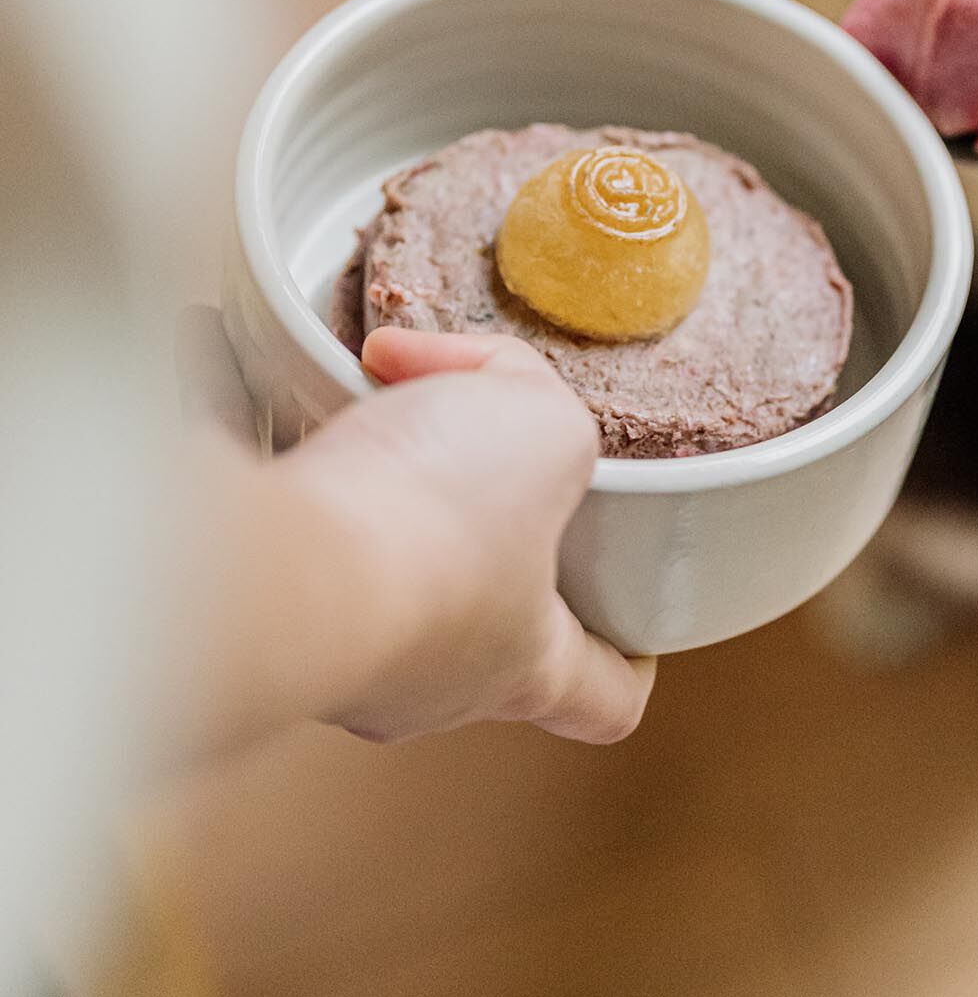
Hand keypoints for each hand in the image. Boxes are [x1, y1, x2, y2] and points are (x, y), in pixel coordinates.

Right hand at [174, 314, 654, 752]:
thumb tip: (481, 386)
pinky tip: (283, 381)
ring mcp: (336, 649)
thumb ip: (540, 405)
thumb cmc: (435, 525)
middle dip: (478, 520)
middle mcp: (431, 680)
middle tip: (464, 444)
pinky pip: (280, 516)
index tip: (628, 616)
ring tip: (374, 392)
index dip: (626, 658)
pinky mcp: (248, 608)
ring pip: (373, 560)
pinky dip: (289, 445)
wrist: (268, 561)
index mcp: (528, 661)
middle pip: (479, 614)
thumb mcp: (547, 430)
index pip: (604, 697)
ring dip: (377, 471)